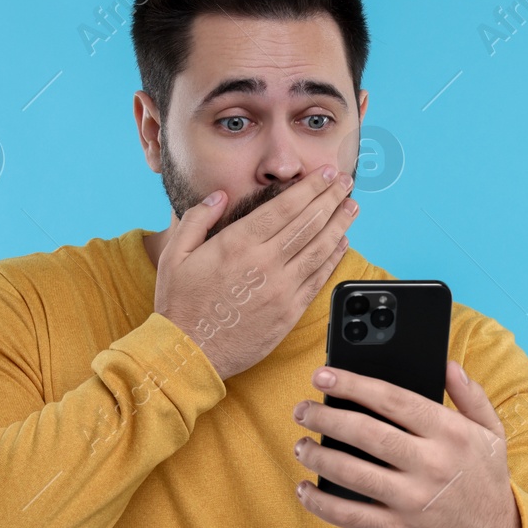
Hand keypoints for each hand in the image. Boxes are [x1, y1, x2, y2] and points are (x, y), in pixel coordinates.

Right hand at [155, 162, 358, 380]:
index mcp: (237, 244)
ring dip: (340, 225)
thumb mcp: (176, 254)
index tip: (325, 174)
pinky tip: (342, 243)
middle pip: (308, 223)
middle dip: (331, 198)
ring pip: (319, 249)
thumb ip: (198, 219)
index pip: (284, 207)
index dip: (310, 188)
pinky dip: (333, 258)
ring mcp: (281, 289)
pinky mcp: (289, 312)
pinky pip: (318, 279)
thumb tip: (220, 195)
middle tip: (346, 182)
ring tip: (351, 207)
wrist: (189, 352)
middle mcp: (265, 263)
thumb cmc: (180, 304)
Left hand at [291, 360, 521, 527]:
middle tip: (303, 409)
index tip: (324, 375)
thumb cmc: (487, 481)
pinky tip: (305, 489)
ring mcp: (412, 500)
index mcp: (450, 434)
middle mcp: (430, 464)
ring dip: (317, 455)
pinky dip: (320, 502)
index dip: (353, 384)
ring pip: (351, 471)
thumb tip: (447, 363)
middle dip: (325, 417)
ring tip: (301, 445)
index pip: (393, 400)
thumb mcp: (492, 433)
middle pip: (365, 432)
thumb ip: (470, 395)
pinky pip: (349, 515)